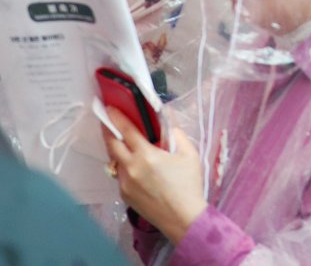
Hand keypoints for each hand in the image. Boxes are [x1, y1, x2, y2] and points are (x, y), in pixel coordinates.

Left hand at [102, 108, 206, 244]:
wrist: (182, 217)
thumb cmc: (188, 184)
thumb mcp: (189, 154)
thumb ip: (177, 134)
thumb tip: (168, 121)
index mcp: (146, 155)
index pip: (127, 131)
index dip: (117, 117)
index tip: (109, 108)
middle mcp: (130, 168)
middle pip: (112, 145)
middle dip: (108, 130)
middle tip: (106, 121)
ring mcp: (124, 183)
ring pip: (115, 161)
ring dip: (116, 149)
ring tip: (122, 143)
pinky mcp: (124, 195)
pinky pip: (120, 175)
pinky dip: (124, 166)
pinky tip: (135, 166)